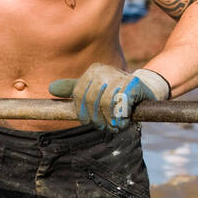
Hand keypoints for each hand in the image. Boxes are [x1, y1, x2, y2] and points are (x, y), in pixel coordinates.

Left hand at [49, 64, 170, 130]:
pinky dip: (120, 117)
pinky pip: (119, 105)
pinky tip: (123, 120)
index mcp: (93, 71)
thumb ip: (74, 89)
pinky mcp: (132, 85)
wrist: (146, 89)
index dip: (83, 113)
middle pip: (90, 101)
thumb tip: (51, 89)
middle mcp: (104, 70)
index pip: (79, 96)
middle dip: (97, 118)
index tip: (91, 121)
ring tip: (114, 125)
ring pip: (104, 104)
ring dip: (109, 120)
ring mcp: (118, 76)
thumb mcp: (94, 89)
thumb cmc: (117, 92)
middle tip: (105, 126)